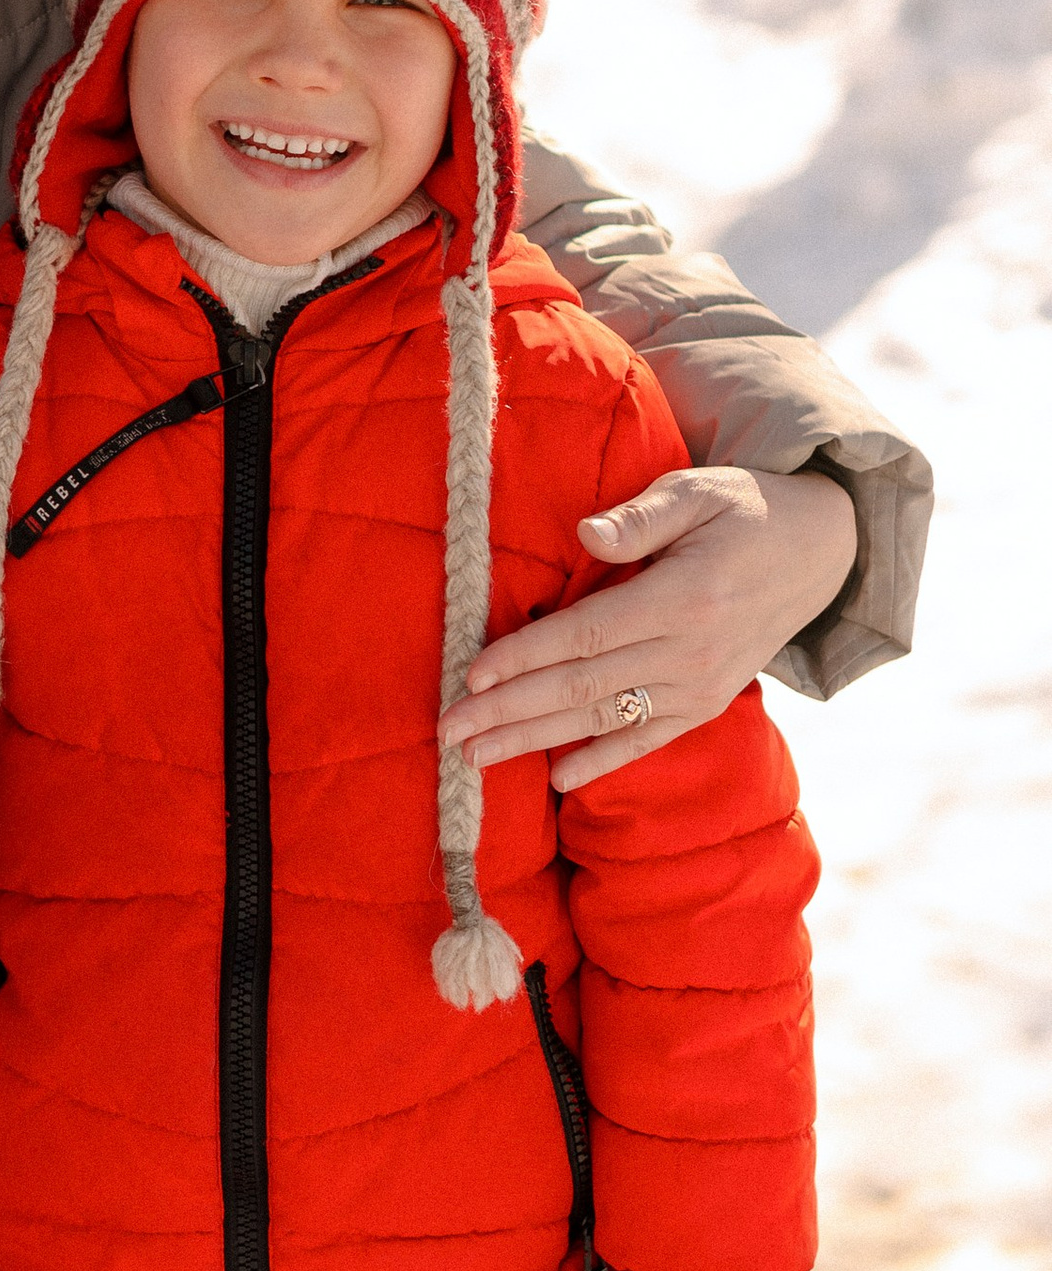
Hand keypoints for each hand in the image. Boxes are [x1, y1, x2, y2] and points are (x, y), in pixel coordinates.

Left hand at [442, 463, 854, 792]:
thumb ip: (640, 518)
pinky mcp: (707, 705)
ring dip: (535, 740)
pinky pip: (647, 740)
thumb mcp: (698, 491)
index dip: (523, 658)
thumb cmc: (744, 510)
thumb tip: (586, 532)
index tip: (469, 677)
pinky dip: (602, 761)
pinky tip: (557, 779)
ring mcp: (701, 686)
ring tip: (476, 757)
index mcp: (682, 597)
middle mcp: (691, 652)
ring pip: (603, 720)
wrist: (821, 552)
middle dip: (508, 711)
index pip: (585, 635)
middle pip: (582, 687)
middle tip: (448, 731)